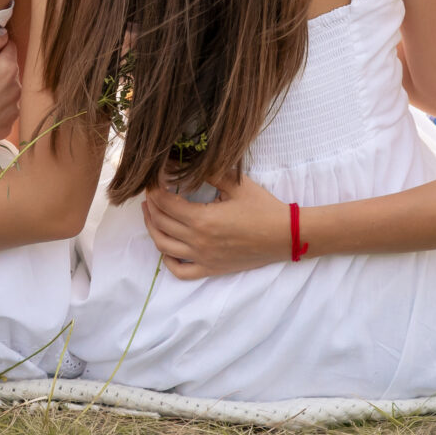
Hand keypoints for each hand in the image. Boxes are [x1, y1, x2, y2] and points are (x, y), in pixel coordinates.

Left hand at [140, 174, 290, 279]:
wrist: (284, 236)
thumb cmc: (262, 208)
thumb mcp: (236, 184)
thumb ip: (209, 173)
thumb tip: (185, 163)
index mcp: (202, 220)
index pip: (165, 203)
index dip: (154, 189)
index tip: (153, 178)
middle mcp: (198, 242)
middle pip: (160, 223)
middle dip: (151, 205)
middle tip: (151, 192)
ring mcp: (203, 258)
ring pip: (163, 247)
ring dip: (152, 228)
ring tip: (152, 213)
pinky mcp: (211, 269)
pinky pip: (181, 271)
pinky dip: (167, 261)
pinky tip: (166, 247)